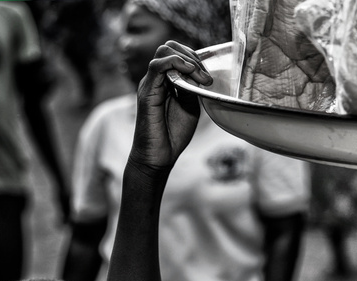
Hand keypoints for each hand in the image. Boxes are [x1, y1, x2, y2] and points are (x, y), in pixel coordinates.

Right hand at [128, 41, 212, 172]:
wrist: (159, 155)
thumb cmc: (173, 133)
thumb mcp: (190, 106)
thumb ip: (193, 89)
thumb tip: (200, 75)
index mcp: (166, 81)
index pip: (178, 54)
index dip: (196, 58)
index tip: (210, 77)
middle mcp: (156, 79)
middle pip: (170, 48)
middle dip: (192, 56)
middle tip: (206, 77)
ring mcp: (150, 83)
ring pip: (164, 52)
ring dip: (187, 60)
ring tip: (201, 78)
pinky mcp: (147, 92)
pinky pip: (157, 67)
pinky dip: (175, 63)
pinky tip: (189, 72)